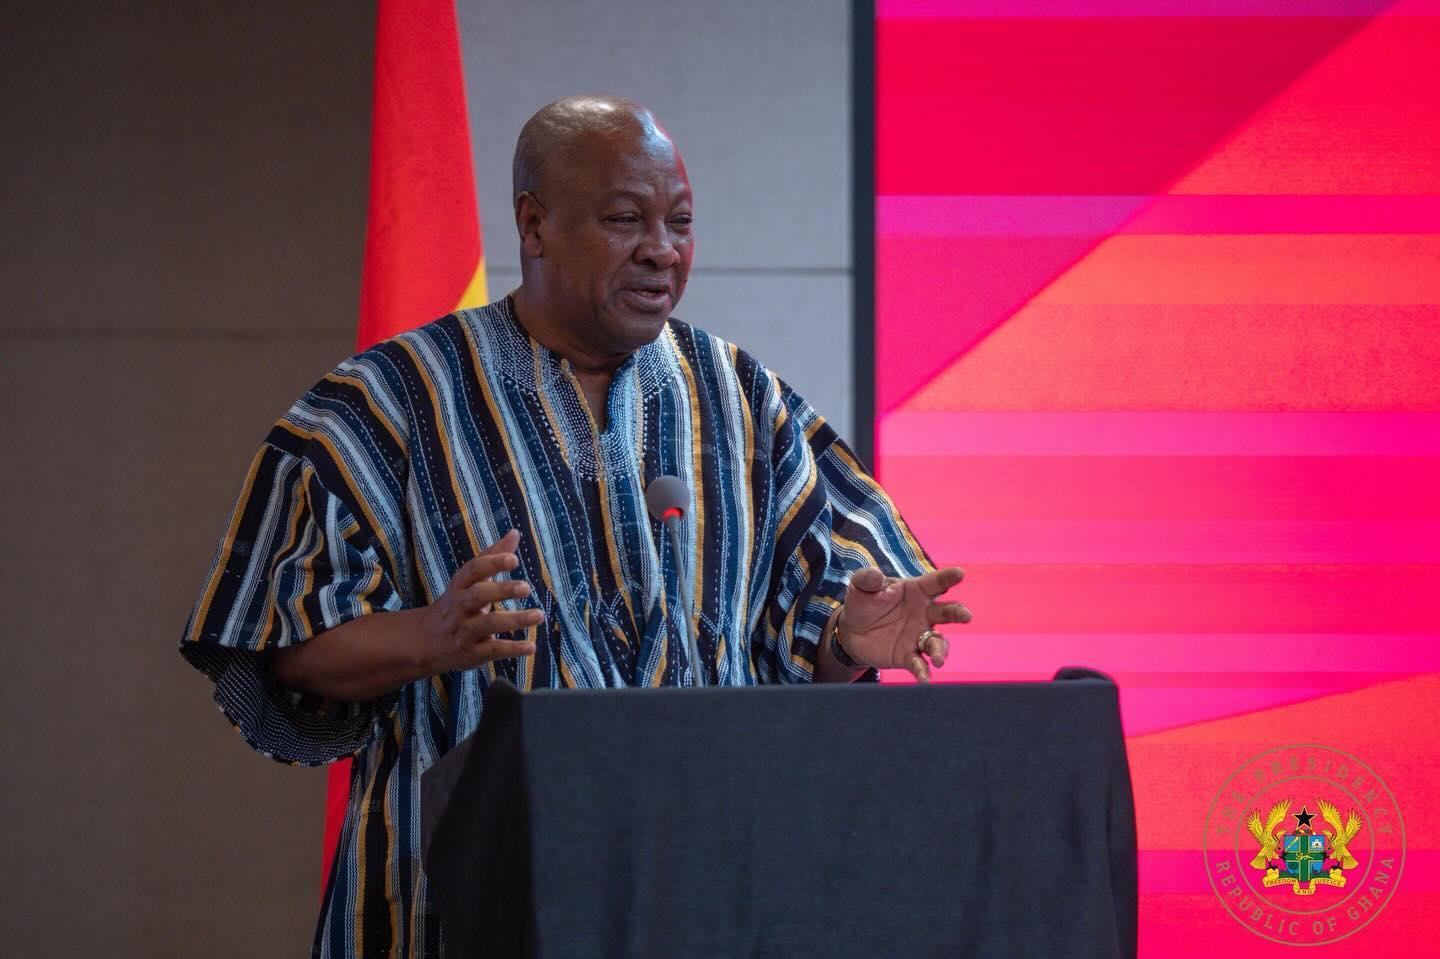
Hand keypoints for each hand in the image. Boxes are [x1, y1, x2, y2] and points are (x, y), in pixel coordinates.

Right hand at [418, 529, 544, 673]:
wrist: (426, 641)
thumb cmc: (458, 603)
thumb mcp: (470, 580)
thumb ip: (492, 557)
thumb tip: (515, 532)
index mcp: (460, 585)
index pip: (473, 570)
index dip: (492, 563)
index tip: (514, 559)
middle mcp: (460, 606)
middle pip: (478, 595)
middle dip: (501, 590)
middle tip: (526, 587)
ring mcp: (465, 630)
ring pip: (489, 623)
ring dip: (515, 620)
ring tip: (539, 615)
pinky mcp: (472, 652)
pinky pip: (493, 650)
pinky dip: (513, 649)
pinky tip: (532, 647)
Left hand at [836, 566, 969, 682]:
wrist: (852, 632)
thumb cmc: (863, 602)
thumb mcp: (861, 586)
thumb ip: (867, 579)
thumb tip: (874, 576)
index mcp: (916, 591)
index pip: (936, 582)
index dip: (948, 577)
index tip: (960, 573)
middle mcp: (924, 613)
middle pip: (947, 612)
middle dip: (958, 613)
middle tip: (966, 616)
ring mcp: (919, 636)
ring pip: (937, 642)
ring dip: (941, 650)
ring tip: (939, 659)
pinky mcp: (908, 656)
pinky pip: (920, 664)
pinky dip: (923, 672)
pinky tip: (924, 680)